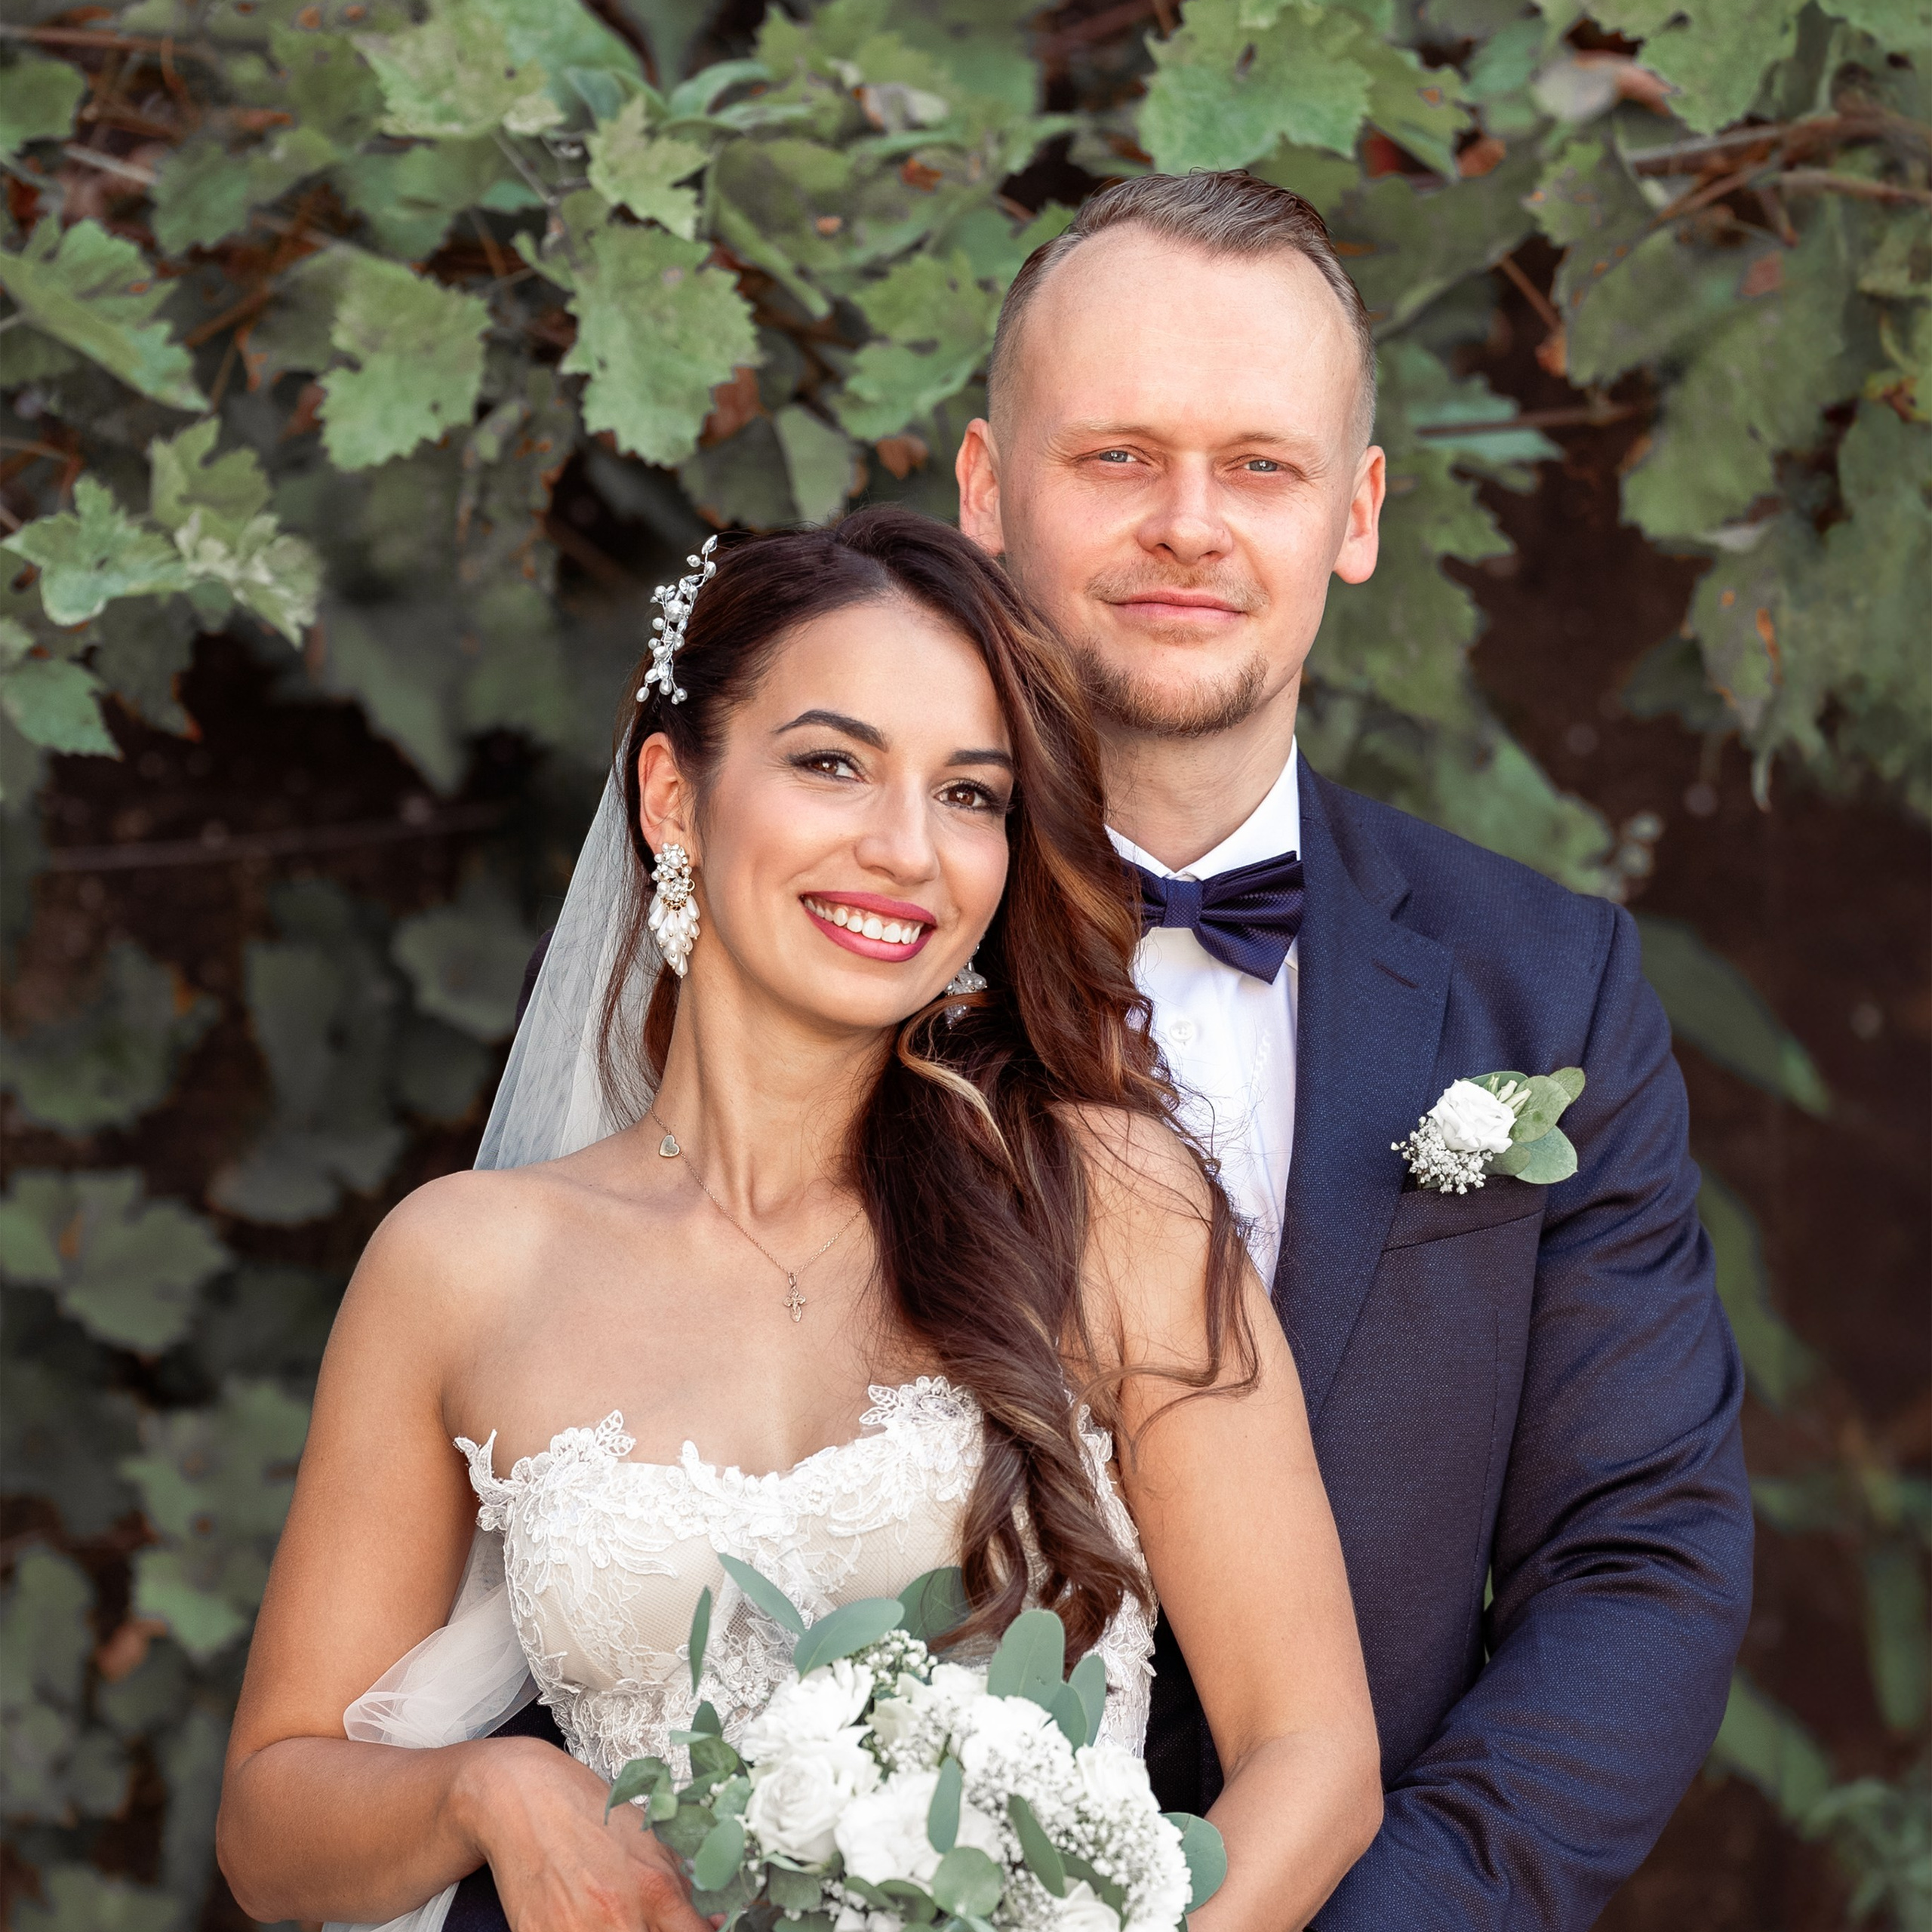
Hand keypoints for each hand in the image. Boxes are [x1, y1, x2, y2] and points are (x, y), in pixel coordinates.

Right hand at [463, 1737, 716, 1931]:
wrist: (525, 1798)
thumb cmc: (588, 1813)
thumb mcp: (650, 1838)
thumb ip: (685, 1883)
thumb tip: (715, 1920)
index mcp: (655, 1888)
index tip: (695, 1931)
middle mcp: (619, 1917)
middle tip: (648, 1922)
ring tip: (614, 1920)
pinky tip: (583, 1922)